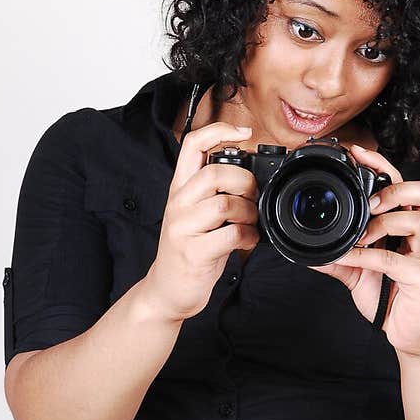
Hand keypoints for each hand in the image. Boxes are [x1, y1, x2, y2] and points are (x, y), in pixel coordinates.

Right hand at [142, 120, 258, 322]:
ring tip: (250, 223)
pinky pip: (230, 235)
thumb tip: (250, 173)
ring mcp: (183, 228)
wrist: (168, 289)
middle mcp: (178, 203)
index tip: (244, 132)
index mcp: (179, 188)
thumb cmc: (190, 249)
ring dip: (249, 213)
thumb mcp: (196, 212)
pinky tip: (246, 242)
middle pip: (216, 173)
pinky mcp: (193, 252)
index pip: (193, 144)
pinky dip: (248, 236)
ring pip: (225, 204)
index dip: (220, 130)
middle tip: (252, 199)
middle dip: (245, 183)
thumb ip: (214, 191)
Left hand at [307, 141, 419, 357]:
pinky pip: (394, 259)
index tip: (357, 153)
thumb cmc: (393, 300)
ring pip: (414, 220)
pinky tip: (351, 258)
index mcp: (414, 228)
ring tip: (361, 236)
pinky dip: (367, 256)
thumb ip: (340, 257)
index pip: (407, 185)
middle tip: (368, 202)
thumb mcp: (361, 273)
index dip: (384, 166)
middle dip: (393, 188)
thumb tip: (306, 252)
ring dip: (381, 223)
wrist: (413, 336)